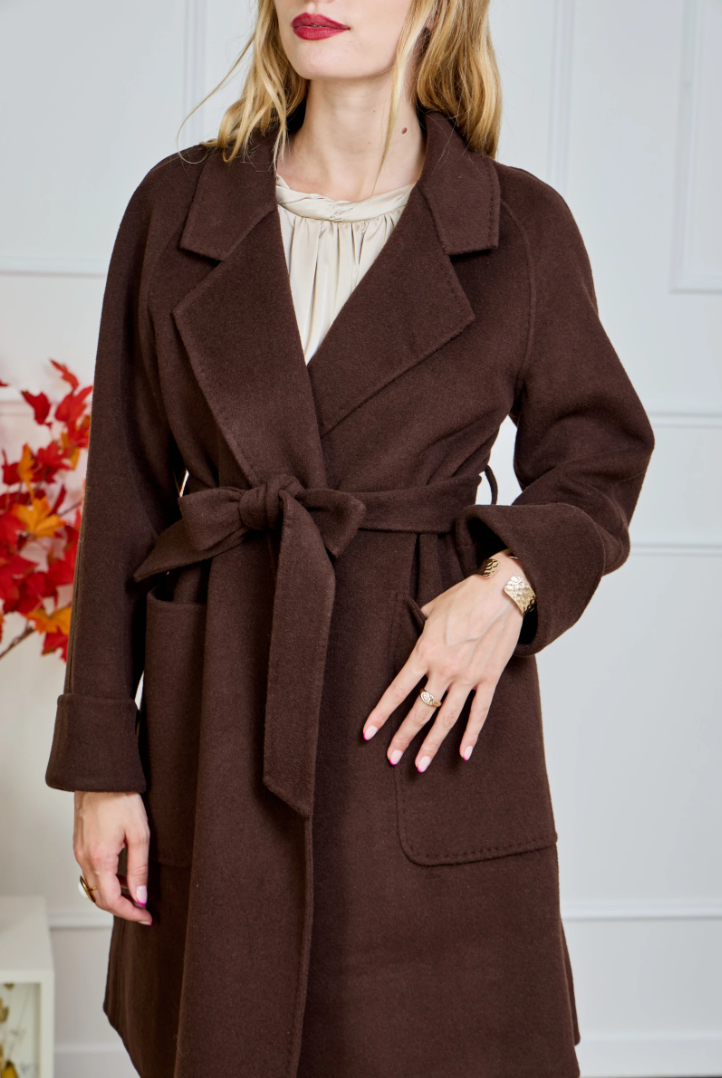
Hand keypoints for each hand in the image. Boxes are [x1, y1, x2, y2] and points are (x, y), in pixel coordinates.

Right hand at [73, 791, 151, 924]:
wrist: (101, 776)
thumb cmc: (121, 799)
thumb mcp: (139, 834)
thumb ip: (139, 868)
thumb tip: (140, 896)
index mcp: (99, 859)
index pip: (110, 901)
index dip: (129, 913)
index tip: (146, 916)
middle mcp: (84, 858)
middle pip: (99, 898)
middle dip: (122, 908)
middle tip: (143, 910)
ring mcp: (79, 852)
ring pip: (94, 887)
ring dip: (113, 895)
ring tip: (135, 894)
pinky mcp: (80, 845)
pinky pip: (91, 872)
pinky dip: (106, 881)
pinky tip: (122, 875)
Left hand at [362, 551, 525, 770]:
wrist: (502, 592)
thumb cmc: (465, 596)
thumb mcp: (431, 609)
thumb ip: (418, 626)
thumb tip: (408, 631)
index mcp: (425, 652)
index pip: (397, 690)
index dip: (381, 713)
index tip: (368, 733)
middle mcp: (444, 669)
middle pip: (419, 712)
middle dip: (403, 737)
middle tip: (391, 758)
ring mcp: (468, 677)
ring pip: (447, 719)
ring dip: (432, 744)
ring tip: (420, 766)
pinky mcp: (489, 678)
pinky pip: (479, 712)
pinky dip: (471, 734)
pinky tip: (462, 753)